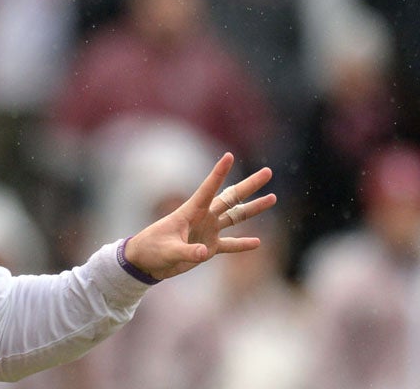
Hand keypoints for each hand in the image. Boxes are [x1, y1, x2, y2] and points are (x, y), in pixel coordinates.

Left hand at [124, 152, 274, 281]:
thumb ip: (188, 251)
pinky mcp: (209, 247)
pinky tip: (257, 242)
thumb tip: (206, 252)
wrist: (146, 262)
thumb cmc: (152, 250)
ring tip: (273, 197)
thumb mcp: (169, 251)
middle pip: (231, 198)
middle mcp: (203, 217)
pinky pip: (230, 244)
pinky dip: (243, 244)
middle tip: (268, 172)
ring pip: (235, 216)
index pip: (208, 188)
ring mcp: (208, 231)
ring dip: (253, 208)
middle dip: (249, 185)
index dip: (218, 172)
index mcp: (191, 211)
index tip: (229, 156)